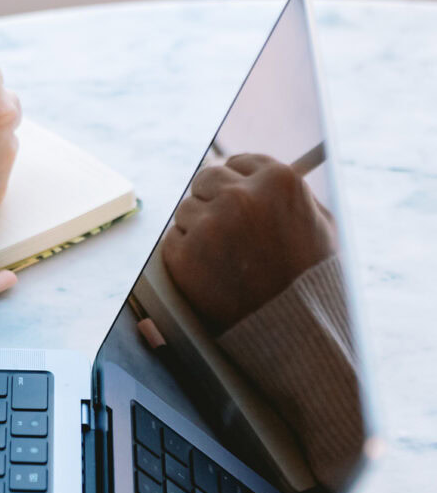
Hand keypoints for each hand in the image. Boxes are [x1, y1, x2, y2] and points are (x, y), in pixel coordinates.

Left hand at [162, 152, 336, 331]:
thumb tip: (256, 169)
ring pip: (187, 211)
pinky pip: (174, 240)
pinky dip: (186, 255)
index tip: (238, 198)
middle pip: (206, 179)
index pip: (239, 161)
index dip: (238, 183)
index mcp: (278, 181)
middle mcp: (241, 197)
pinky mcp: (183, 255)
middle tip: (226, 229)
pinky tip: (212, 274)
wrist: (295, 331)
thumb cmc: (311, 278)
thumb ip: (289, 192)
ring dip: (200, 230)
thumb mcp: (319, 223)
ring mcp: (209, 225)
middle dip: (213, 200)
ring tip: (227, 260)